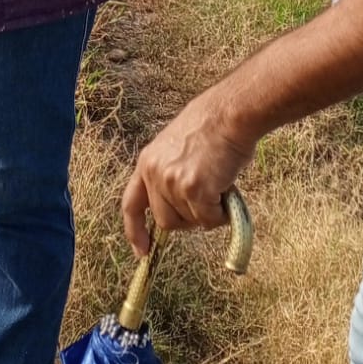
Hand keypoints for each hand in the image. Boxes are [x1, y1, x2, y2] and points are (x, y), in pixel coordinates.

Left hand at [121, 88, 257, 256]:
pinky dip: (222, 213)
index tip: (142, 250)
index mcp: (147, 161)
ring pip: (190, 222)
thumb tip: (181, 206)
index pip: (132, 204)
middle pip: (166, 221)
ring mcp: (173, 183)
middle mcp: (155, 173)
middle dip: (187, 218)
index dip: (135, 230)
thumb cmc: (212, 126)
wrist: (230, 113)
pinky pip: (209, 219)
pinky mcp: (194, 190)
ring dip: (207, 212)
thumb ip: (170, 174)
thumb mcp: (176, 147)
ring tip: (219, 184)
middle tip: (207, 200)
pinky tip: (227, 188)